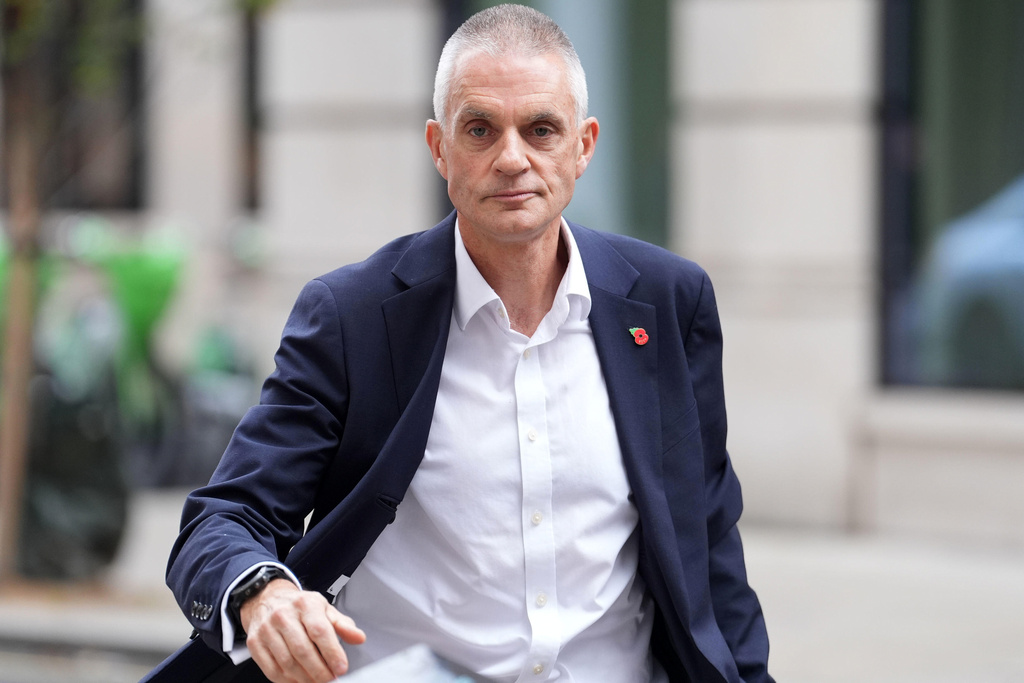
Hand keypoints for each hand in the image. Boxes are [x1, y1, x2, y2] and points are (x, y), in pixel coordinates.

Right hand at [240, 579, 365, 682]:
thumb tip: (359, 638)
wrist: (267, 599)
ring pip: (287, 663)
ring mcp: (266, 630)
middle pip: (303, 650)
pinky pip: (272, 670)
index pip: (320, 631)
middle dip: (320, 671)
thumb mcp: (324, 609)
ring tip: (317, 681)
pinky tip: (299, 680)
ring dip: (305, 678)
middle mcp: (283, 615)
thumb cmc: (299, 607)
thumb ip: (342, 625)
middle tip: (330, 679)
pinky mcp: (255, 643)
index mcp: (305, 604)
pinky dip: (287, 681)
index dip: (332, 653)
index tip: (341, 668)